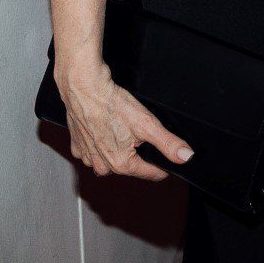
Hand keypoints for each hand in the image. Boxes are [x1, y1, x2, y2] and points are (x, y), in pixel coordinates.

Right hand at [57, 60, 190, 180]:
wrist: (84, 89)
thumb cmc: (111, 105)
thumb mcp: (148, 124)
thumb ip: (168, 143)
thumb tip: (186, 156)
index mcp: (121, 164)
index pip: (152, 173)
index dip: (163, 164)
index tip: (165, 154)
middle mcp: (102, 166)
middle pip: (132, 165)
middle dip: (139, 150)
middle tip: (136, 129)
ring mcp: (87, 157)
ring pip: (112, 158)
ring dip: (119, 146)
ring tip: (120, 126)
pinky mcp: (77, 147)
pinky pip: (94, 149)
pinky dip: (101, 140)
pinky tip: (105, 127)